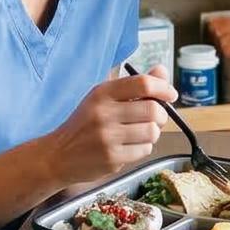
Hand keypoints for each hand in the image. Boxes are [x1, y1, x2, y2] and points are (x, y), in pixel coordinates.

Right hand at [43, 73, 171, 190]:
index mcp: (102, 93)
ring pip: (153, 131)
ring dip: (152, 133)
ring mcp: (107, 137)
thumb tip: (162, 71)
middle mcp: (104, 113)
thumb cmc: (85, 124)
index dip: (163, 88)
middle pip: (153, 109)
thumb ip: (135, 86)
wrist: (58, 155)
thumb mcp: (104, 98)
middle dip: (161, 115)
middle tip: (153, 119)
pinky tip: (128, 146)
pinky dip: (143, 148)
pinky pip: (145, 150)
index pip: (143, 83)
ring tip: (138, 134)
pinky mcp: (112, 158)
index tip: (171, 95)